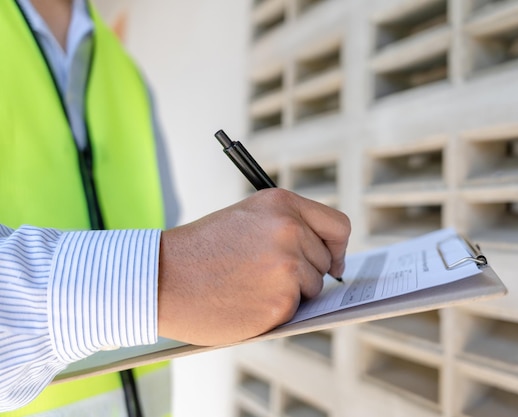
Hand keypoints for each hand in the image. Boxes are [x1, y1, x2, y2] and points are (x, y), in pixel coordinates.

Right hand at [157, 188, 350, 345]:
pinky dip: (275, 311)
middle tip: (265, 274)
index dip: (338, 247)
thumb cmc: (201, 250)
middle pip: (326, 261)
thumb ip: (288, 227)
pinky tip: (246, 301)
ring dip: (289, 292)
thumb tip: (329, 257)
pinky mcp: (281, 301)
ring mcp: (288, 266)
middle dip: (304, 272)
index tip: (334, 262)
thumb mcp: (248, 218)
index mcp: (282, 204)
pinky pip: (295, 309)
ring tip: (250, 285)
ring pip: (312, 288)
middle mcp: (290, 230)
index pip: (338, 226)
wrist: (162, 278)